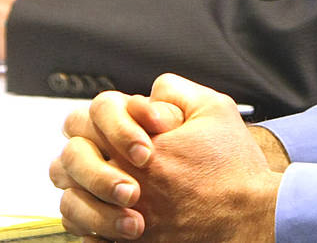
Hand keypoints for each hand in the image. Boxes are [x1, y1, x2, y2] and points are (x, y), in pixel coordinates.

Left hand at [52, 74, 281, 241]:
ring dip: (81, 190)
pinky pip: (84, 237)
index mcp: (140, 146)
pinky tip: (113, 215)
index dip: (104, 119)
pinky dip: (89, 226)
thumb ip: (175, 90)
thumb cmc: (233, 164)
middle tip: (112, 156)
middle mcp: (124, 182)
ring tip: (109, 186)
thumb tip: (149, 93)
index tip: (133, 128)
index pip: (87, 121)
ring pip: (68, 202)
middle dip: (84, 155)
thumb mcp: (215, 108)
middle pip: (67, 162)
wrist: (248, 214)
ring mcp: (121, 218)